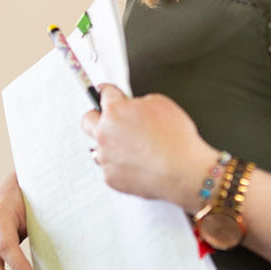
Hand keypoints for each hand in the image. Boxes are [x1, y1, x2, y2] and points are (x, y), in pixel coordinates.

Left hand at [81, 86, 211, 209]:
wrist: (183, 172)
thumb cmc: (176, 140)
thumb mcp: (161, 104)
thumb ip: (138, 103)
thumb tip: (132, 107)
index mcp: (115, 111)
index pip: (103, 94)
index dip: (108, 92)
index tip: (106, 93)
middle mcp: (104, 133)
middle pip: (87, 120)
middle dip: (97, 116)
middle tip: (111, 119)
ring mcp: (105, 157)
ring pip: (99, 147)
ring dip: (111, 144)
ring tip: (133, 148)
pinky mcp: (111, 177)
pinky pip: (110, 167)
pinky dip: (120, 165)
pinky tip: (138, 165)